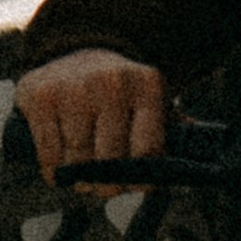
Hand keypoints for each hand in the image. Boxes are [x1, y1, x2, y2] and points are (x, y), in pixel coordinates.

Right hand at [15, 46, 166, 191]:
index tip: (135, 186)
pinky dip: (54, 172)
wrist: (79, 52)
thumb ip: (176, 129)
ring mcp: (73, 89)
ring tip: (83, 177)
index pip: (147, 150)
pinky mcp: (40, 97)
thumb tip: (199, 157)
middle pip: (109, 160)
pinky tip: (60, 170)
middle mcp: (110, 83)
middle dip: (107, 184)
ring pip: (77, 161)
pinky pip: (49, 155)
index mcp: (146, 85)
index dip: (141, 179)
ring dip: (79, 180)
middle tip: (104, 188)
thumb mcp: (153, 100)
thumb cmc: (123, 92)